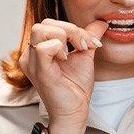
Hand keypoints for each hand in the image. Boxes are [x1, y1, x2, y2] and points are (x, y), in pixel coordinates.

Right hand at [19, 19, 107, 133]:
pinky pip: (44, 48)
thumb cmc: (75, 85)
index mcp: (39, 48)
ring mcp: (32, 63)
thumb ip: (89, 36)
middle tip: (83, 45)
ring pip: (42, 30)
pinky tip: (66, 59)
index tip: (90, 42)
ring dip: (65, 36)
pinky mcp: (40, 72)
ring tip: (73, 52)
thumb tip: (102, 22)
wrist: (75, 111)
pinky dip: (59, 47)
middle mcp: (31, 54)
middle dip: (70, 29)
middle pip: (45, 23)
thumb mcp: (85, 54)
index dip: (73, 27)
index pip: (50, 23)